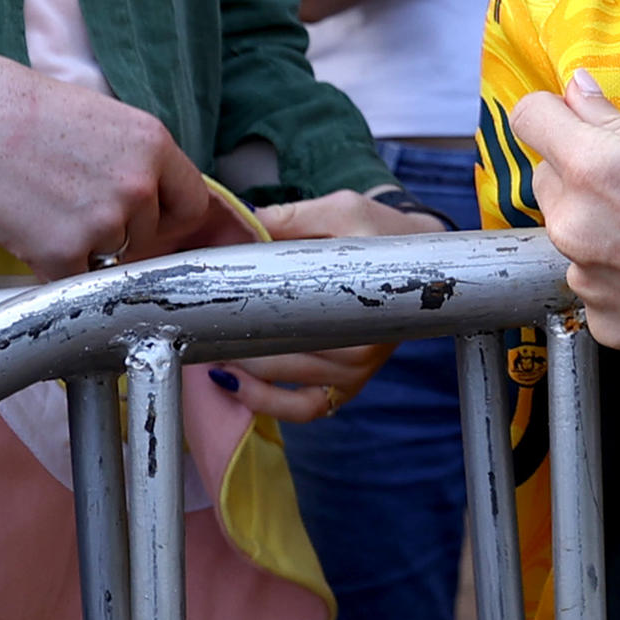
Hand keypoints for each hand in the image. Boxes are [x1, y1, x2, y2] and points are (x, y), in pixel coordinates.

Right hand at [0, 40, 227, 279]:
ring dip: (80, 249)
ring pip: (109, 259)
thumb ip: (130, 159)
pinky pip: (70, 279)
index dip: (167, 217)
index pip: (191, 203)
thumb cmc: (13, 108)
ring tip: (39, 208)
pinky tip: (22, 227)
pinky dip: (48, 265)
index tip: (146, 223)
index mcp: (152, 143)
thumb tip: (147, 202)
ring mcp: (103, 222)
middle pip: (147, 237)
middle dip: (115, 233)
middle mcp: (139, 184)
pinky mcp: (63, 253)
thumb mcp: (95, 117)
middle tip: (66, 206)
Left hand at [216, 188, 441, 419]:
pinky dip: (268, 404)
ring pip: (288, 385)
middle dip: (237, 343)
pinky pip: (306, 409)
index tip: (212, 307)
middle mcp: (364, 345)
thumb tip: (247, 223)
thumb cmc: (378, 231)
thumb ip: (294, 218)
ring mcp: (358, 371)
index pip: (296, 314)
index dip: (248, 312)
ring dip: (244, 373)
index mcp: (364, 299)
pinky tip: (235, 385)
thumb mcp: (342, 210)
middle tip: (198, 330)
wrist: (420, 261)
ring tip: (209, 352)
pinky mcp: (352, 385)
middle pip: (285, 354)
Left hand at [507, 69, 619, 371]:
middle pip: (547, 177)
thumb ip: (616, 121)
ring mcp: (585, 278)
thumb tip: (578, 92)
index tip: (571, 119)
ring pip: (568, 232)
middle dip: (579, 172)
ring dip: (597, 225)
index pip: (528, 117)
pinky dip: (615, 274)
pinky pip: (592, 281)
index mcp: (596, 168)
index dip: (551, 112)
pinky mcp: (601, 320)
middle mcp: (576, 224)